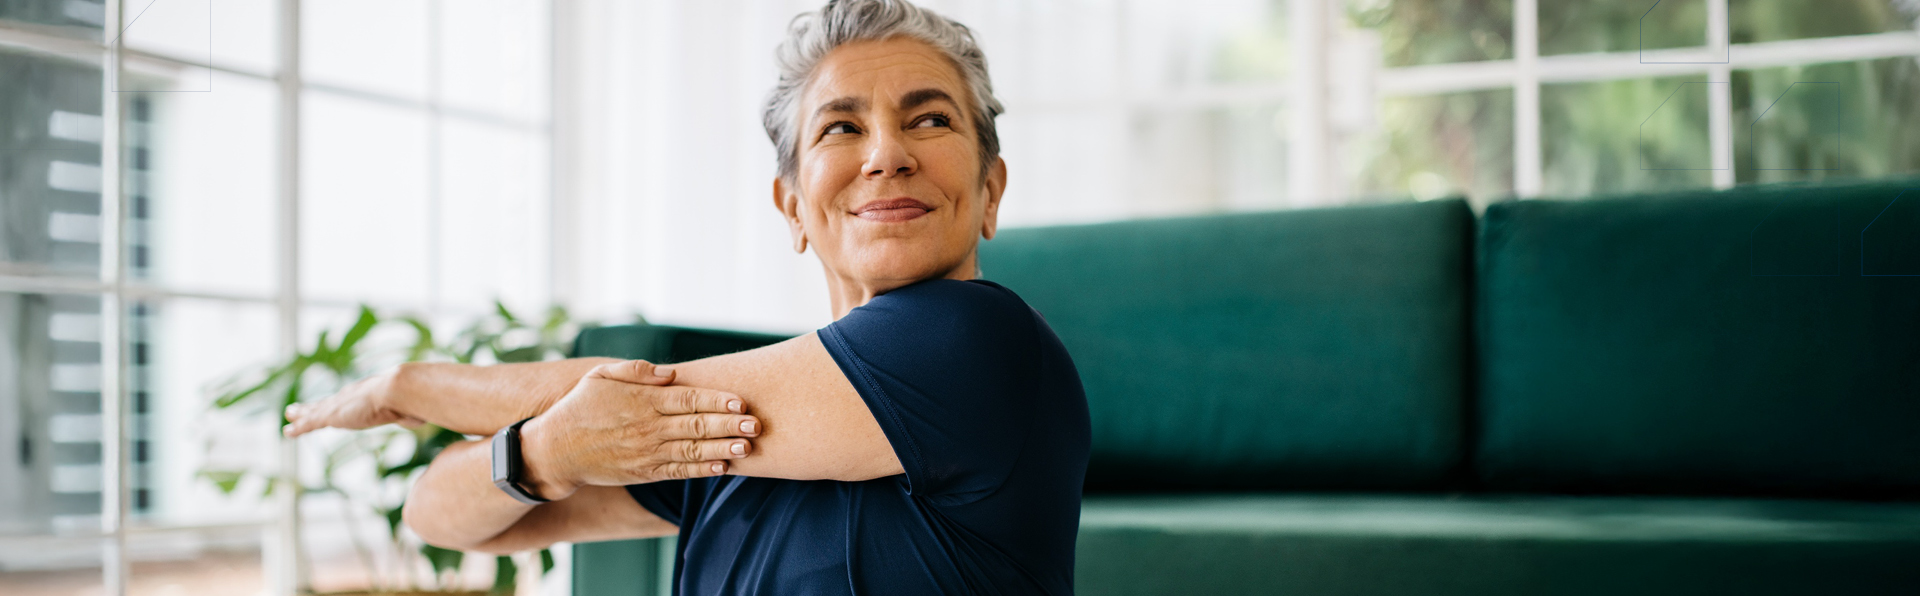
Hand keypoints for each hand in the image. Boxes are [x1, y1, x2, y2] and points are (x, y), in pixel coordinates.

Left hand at [283, 368, 422, 436]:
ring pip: (315, 410)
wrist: (399, 390)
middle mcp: (351, 396)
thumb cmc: (408, 398)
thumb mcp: (407, 409)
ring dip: (301, 414)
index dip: (338, 404)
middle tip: (299, 407)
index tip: (331, 405)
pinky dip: (299, 427)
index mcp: (367, 394)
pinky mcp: (332, 415)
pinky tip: (288, 432)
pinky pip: (310, 423)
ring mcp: (340, 405)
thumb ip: (408, 414)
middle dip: (313, 406)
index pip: (348, 400)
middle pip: (327, 402)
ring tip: (289, 413)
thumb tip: (418, 418)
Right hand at [519, 360, 760, 499]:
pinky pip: (678, 471)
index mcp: (641, 400)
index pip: (687, 399)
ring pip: (692, 451)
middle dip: (729, 425)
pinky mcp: (644, 473)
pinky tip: (723, 467)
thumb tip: (670, 373)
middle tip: (757, 424)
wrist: (555, 451)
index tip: (740, 401)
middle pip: (696, 426)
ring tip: (748, 446)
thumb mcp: (601, 376)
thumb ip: (637, 370)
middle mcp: (648, 427)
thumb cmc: (581, 407)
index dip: (716, 400)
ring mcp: (647, 452)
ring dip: (723, 449)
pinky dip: (702, 470)